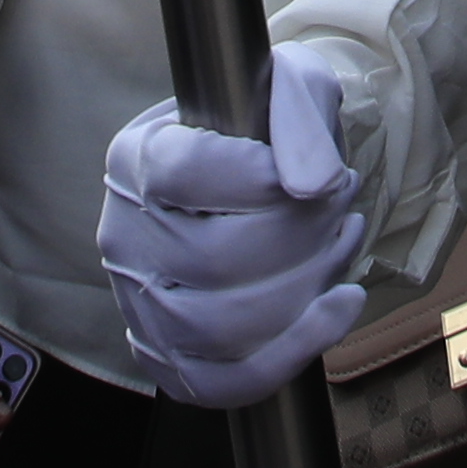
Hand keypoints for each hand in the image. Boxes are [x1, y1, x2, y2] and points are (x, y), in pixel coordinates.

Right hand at [98, 54, 368, 405]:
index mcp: (137, 159)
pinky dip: (296, 350)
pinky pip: (227, 381)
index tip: (318, 171)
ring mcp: (140, 305)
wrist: (257, 184)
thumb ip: (298, 114)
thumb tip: (312, 184)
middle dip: (303, 235)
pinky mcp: (168, 358)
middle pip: (214, 259)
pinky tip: (339, 303)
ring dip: (307, 286)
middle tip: (341, 205)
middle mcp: (124, 235)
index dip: (267, 179)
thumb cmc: (268, 133)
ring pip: (221, 325)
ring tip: (341, 242)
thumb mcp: (289, 87)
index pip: (187, 175)